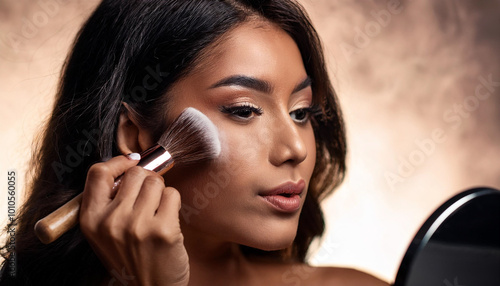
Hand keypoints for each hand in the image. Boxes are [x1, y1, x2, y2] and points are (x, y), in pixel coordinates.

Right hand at [80, 154, 188, 285]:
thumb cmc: (131, 258)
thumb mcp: (105, 234)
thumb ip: (109, 202)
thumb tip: (132, 164)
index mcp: (91, 221)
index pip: (97, 173)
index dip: (118, 162)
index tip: (131, 162)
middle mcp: (111, 222)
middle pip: (134, 173)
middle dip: (146, 180)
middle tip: (149, 197)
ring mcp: (137, 225)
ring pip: (155, 182)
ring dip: (161, 192)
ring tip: (157, 212)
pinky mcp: (163, 230)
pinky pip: (172, 194)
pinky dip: (173, 203)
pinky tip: (168, 221)